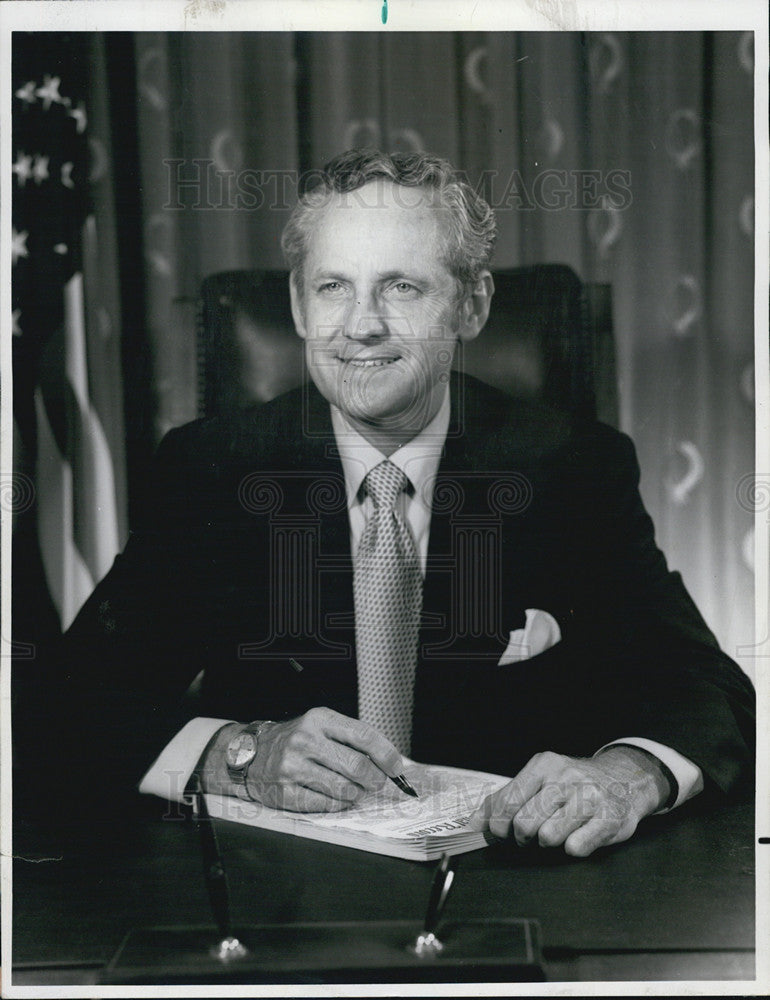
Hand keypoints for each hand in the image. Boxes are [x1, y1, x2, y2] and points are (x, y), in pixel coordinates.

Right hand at [245, 707, 403, 812]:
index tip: (396, 768)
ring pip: (345, 789)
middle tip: (375, 783)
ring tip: (353, 790)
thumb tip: (388, 762)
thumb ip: (351, 739)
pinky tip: (334, 797)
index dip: (386, 754)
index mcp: (319, 719)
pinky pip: (326, 805)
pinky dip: (338, 804)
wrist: (252, 754)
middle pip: (358, 767)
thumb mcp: (320, 726)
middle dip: (374, 780)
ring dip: (356, 794)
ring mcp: (293, 767)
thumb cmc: (296, 741)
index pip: (364, 736)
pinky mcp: (285, 792)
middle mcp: (305, 740)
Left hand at [467, 747, 669, 856]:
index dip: (497, 826)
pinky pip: (577, 847)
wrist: (624, 781)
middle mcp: (567, 777)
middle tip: (529, 836)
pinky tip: (575, 839)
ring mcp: (590, 796)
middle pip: (524, 823)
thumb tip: (474, 823)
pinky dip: (571, 848)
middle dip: (522, 838)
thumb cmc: (573, 786)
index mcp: (544, 765)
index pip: (507, 801)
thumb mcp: (539, 780)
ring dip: (546, 843)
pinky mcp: (610, 818)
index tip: (500, 834)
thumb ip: (505, 798)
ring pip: (548, 836)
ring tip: (555, 833)